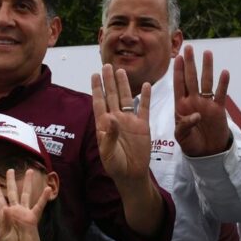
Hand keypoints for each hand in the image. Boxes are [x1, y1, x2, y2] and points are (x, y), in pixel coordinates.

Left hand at [0, 168, 50, 240]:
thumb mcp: (3, 235)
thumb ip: (4, 221)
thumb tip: (6, 208)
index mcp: (6, 215)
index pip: (0, 200)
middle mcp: (15, 211)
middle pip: (12, 192)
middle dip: (10, 181)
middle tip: (10, 169)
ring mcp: (24, 213)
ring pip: (26, 194)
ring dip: (27, 183)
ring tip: (30, 171)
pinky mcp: (33, 217)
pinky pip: (39, 206)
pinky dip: (43, 198)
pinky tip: (47, 188)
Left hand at [91, 64, 151, 182]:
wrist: (132, 174)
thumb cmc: (116, 166)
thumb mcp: (109, 153)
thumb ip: (110, 135)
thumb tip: (110, 117)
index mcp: (105, 125)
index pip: (99, 102)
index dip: (97, 89)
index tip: (94, 74)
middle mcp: (116, 119)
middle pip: (112, 96)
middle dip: (109, 81)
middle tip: (106, 65)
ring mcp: (129, 121)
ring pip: (126, 99)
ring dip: (124, 85)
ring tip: (120, 71)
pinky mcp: (143, 125)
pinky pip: (144, 108)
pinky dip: (145, 97)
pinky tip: (145, 85)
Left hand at [174, 45, 231, 156]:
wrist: (207, 152)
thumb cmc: (191, 144)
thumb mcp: (181, 137)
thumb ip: (184, 125)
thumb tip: (196, 114)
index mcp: (181, 105)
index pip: (178, 84)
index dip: (177, 71)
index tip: (177, 57)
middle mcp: (193, 101)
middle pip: (191, 78)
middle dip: (190, 63)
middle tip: (189, 48)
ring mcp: (206, 103)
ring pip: (206, 81)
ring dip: (207, 67)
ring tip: (207, 53)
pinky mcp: (219, 109)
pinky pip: (221, 94)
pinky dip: (223, 84)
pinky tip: (224, 72)